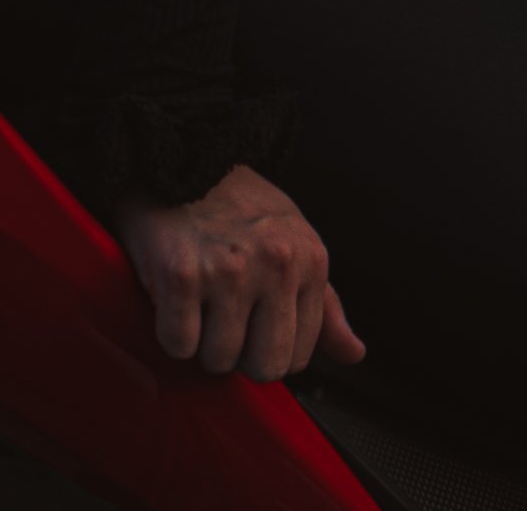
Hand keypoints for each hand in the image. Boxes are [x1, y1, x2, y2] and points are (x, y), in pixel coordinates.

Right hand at [111, 164, 365, 380]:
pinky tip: (176, 296)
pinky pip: (178, 345)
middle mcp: (276, 264)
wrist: (186, 160)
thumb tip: (355, 354)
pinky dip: (171, 332)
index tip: (254, 321)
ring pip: (218, 360)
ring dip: (203, 342)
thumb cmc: (242, 209)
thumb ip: (325, 305)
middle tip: (226, 319)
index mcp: (311, 259)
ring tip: (202, 299)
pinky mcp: (182, 276)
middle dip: (241, 357)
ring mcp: (229, 271)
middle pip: (265, 366)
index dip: (270, 349)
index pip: (301, 354)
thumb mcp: (296, 242)